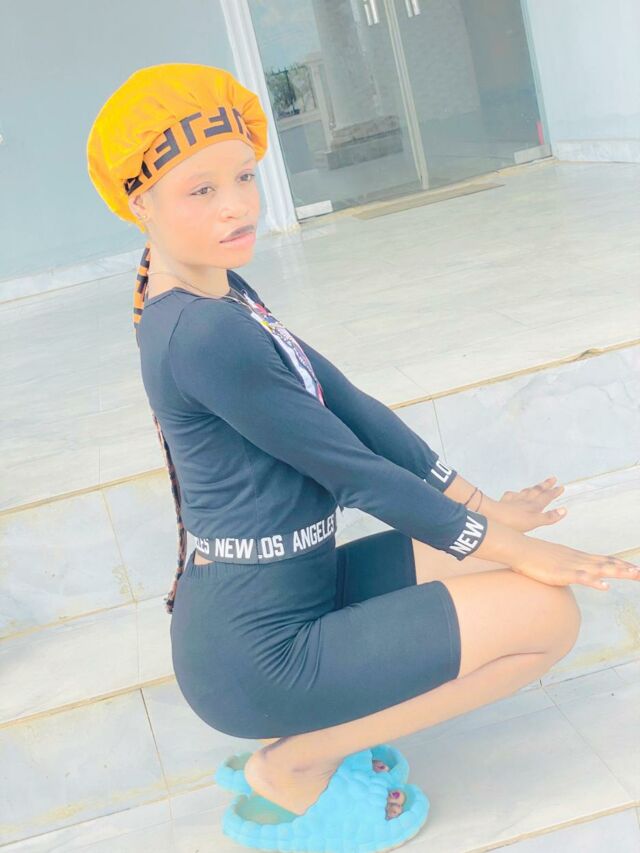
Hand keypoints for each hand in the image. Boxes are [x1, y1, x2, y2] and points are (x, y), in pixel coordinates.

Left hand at [494, 475, 566, 531]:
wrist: (492, 517)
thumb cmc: (514, 522)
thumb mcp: (534, 522)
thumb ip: (549, 517)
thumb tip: (564, 510)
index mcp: (534, 506)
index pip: (546, 497)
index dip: (554, 492)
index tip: (560, 487)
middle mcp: (525, 501)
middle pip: (537, 491)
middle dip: (545, 485)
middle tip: (552, 478)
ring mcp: (514, 500)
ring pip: (526, 491)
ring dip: (533, 488)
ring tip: (538, 485)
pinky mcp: (503, 502)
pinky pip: (511, 495)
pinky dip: (515, 493)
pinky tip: (514, 493)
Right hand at [512, 536, 639, 590]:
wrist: (519, 548)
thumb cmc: (532, 555)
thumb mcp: (552, 560)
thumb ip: (563, 566)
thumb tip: (569, 572)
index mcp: (576, 556)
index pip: (603, 560)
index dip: (619, 564)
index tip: (633, 568)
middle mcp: (578, 559)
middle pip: (607, 563)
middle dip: (626, 569)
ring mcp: (571, 565)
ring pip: (600, 569)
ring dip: (618, 572)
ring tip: (635, 575)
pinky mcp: (562, 573)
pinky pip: (582, 578)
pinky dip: (595, 582)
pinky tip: (605, 586)